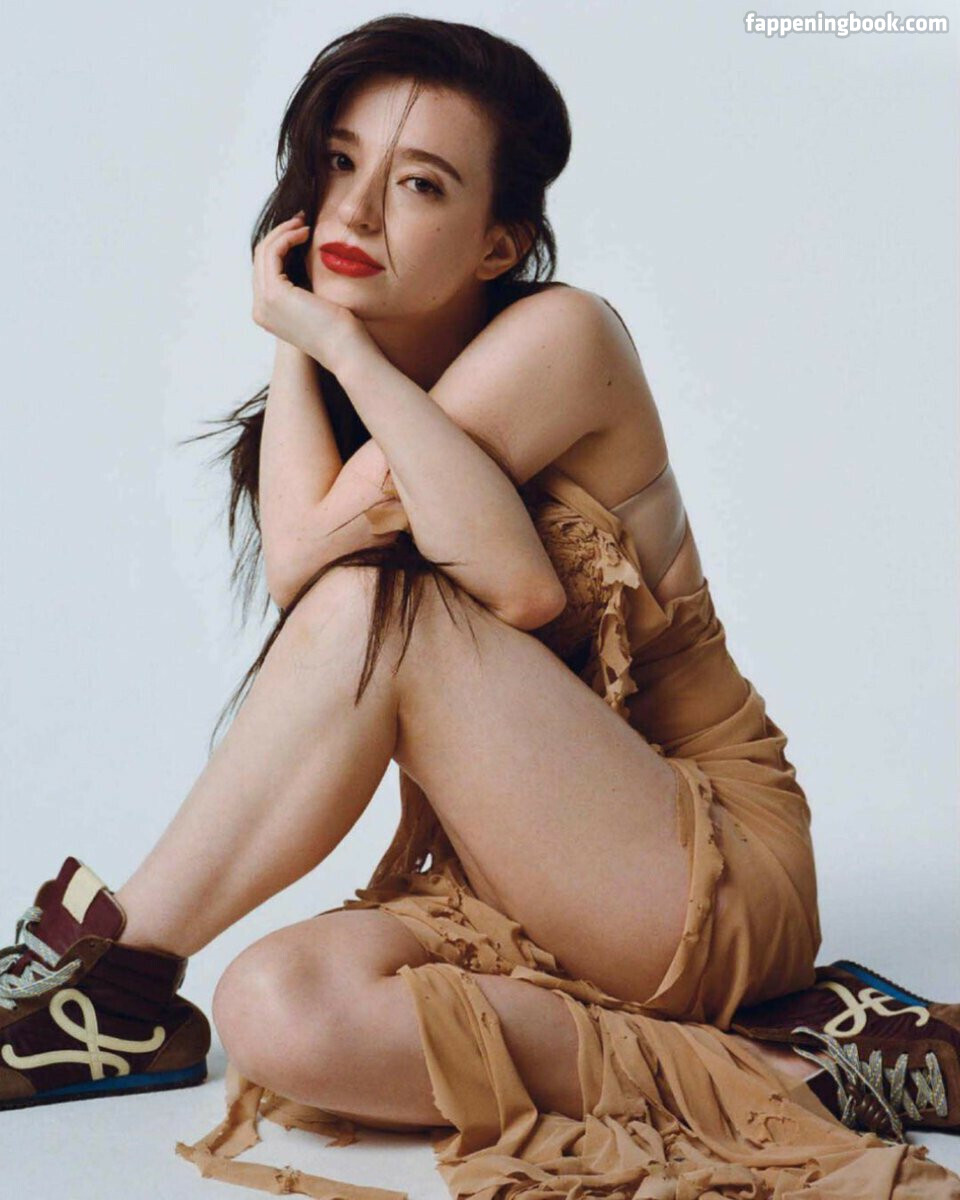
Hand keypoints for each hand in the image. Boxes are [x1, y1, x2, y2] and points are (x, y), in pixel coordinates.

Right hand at [252, 213, 370, 372]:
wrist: (346, 350)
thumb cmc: (340, 330)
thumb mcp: (315, 301)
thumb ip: (304, 284)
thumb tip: (306, 257)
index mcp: (268, 313)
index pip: (265, 270)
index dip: (279, 246)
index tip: (300, 232)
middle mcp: (260, 309)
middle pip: (260, 259)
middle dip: (279, 235)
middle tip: (301, 220)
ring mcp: (264, 303)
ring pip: (263, 252)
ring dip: (284, 232)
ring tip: (305, 224)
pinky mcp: (274, 294)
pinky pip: (273, 253)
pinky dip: (287, 238)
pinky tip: (305, 234)